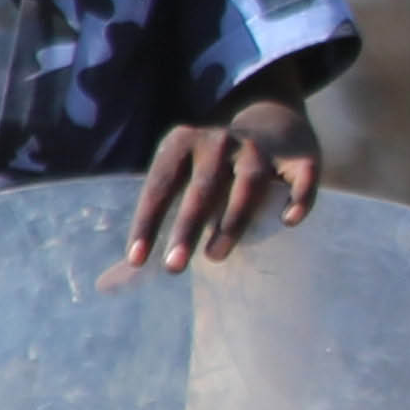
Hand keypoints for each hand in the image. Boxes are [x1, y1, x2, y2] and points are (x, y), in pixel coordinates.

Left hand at [112, 93, 321, 275]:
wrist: (275, 124)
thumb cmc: (213, 170)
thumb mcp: (178, 183)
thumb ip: (150, 232)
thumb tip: (107, 286)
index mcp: (183, 142)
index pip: (160, 184)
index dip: (147, 222)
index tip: (136, 261)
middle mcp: (221, 139)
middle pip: (203, 185)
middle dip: (187, 226)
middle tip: (175, 267)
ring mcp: (262, 147)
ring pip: (249, 182)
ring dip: (233, 220)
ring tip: (216, 257)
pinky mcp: (302, 158)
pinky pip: (302, 177)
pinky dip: (298, 198)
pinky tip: (288, 222)